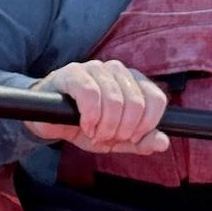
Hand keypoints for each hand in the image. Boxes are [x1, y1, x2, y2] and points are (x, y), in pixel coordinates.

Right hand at [24, 60, 170, 154]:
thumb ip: (140, 142)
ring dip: (105, 126)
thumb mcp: (115, 139)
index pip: (156, 99)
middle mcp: (118, 70)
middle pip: (135, 103)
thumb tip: (163, 142)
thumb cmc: (85, 126)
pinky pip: (91, 95)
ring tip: (95, 134)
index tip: (131, 138)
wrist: (48, 120)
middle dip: (123, 129)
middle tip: (108, 138)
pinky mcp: (73, 73)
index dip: (147, 124)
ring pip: (114, 100)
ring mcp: (95, 68)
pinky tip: (84, 125)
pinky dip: (90, 117)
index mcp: (133, 82)